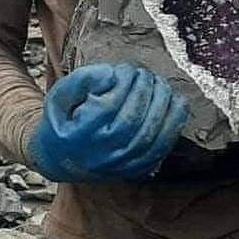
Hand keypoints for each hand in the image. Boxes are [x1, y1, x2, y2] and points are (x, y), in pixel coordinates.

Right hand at [28, 63, 188, 182]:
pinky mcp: (135, 169)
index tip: (126, 69)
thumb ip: (83, 80)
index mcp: (77, 137)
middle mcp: (100, 155)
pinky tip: (177, 104)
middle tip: (145, 74)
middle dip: (144, 90)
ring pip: (150, 136)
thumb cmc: (63, 121)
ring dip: (162, 104)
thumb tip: (112, 74)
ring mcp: (119, 166)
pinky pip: (161, 149)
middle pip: (132, 120)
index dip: (122, 83)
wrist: (60, 158)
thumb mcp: (60, 95)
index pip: (108, 107)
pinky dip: (174, 125)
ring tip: (160, 84)